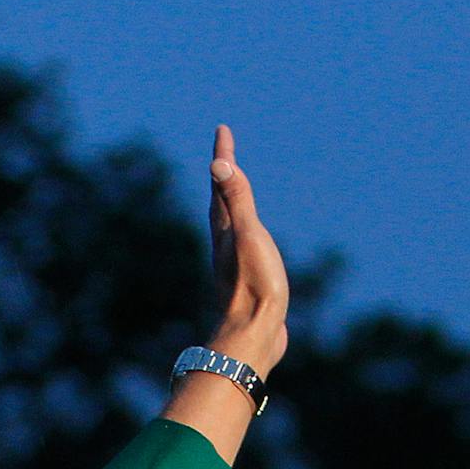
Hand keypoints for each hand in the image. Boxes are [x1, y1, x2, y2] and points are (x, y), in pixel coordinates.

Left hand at [205, 125, 288, 378]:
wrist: (251, 337)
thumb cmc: (253, 286)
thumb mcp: (246, 236)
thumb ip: (237, 200)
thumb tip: (217, 163)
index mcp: (226, 231)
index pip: (221, 185)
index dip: (223, 157)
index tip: (222, 130)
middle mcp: (225, 246)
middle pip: (221, 203)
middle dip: (223, 177)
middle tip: (224, 155)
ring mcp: (235, 265)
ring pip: (230, 227)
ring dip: (231, 206)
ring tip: (232, 196)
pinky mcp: (247, 283)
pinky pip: (244, 248)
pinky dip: (245, 235)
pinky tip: (249, 246)